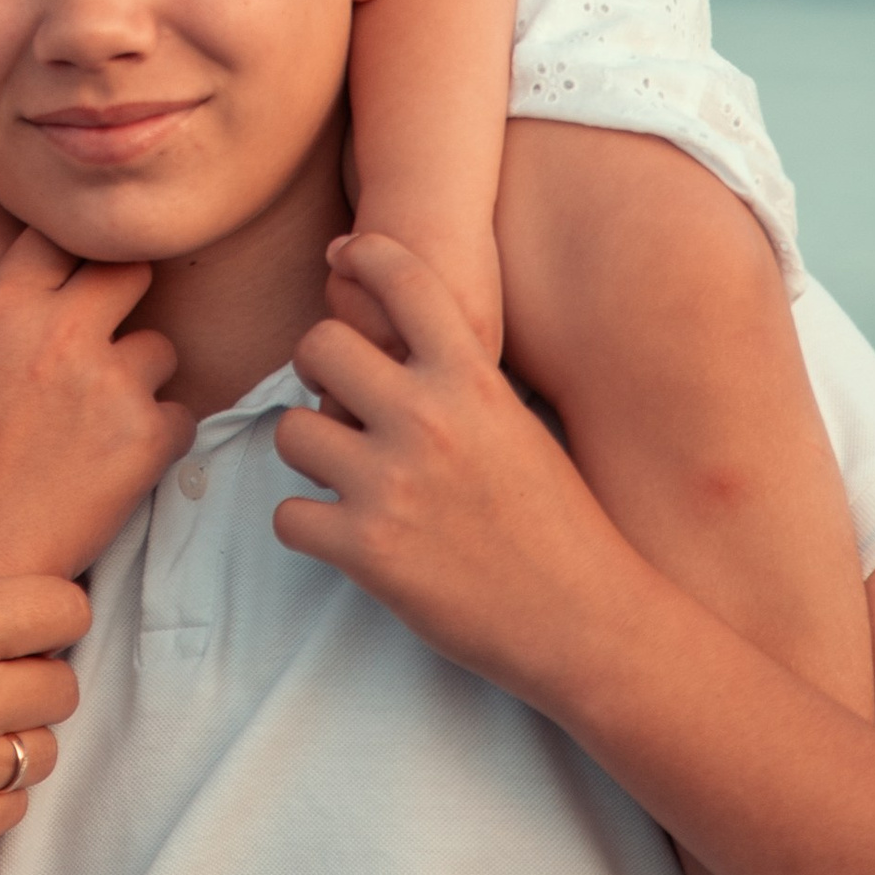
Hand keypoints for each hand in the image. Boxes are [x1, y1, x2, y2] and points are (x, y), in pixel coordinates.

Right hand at [0, 231, 193, 583]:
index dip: (78, 261)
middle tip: (113, 345)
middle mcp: (61, 330)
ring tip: (103, 427)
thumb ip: (6, 323)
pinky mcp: (145, 436)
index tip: (85, 285)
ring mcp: (109, 381)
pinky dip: (157, 441)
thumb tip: (50, 301)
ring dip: (142, 382)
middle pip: (130, 271)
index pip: (64, 238)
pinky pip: (180, 417)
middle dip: (126, 302)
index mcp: (6, 304)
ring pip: (161, 350)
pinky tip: (117, 469)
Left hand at [272, 229, 630, 708]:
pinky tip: (339, 534)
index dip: (365, 256)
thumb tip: (397, 351)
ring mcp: (390, 484)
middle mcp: (426, 420)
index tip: (345, 259)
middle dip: (317, 369)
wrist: (586, 618)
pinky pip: (288, 516)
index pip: (404, 280)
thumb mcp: (517, 425)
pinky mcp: (367, 551)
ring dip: (308, 453)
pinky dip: (306, 527)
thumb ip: (458, 385)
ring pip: (291, 431)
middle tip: (335, 399)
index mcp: (471, 381)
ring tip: (341, 474)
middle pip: (320, 345)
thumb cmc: (560, 523)